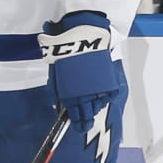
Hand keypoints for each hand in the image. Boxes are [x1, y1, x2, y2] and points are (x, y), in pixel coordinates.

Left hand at [38, 10, 119, 131]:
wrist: (80, 34)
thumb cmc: (62, 50)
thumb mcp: (54, 71)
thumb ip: (56, 89)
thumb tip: (56, 104)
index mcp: (68, 93)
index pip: (73, 114)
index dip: (76, 122)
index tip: (78, 127)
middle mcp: (84, 94)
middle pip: (87, 114)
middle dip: (86, 121)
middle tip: (85, 126)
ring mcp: (97, 88)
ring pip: (98, 105)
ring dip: (94, 107)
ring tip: (92, 107)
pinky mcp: (107, 80)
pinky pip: (108, 95)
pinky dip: (105, 96)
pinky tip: (101, 95)